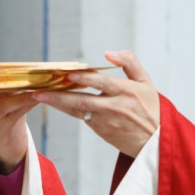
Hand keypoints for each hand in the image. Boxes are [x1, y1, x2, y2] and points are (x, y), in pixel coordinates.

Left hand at [31, 51, 159, 157]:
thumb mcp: (146, 82)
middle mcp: (114, 107)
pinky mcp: (100, 131)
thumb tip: (109, 53)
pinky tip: (55, 102)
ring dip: (57, 104)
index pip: (103, 84)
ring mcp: (105, 121)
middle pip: (82, 101)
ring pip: (77, 111)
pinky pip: (81, 117)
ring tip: (39, 96)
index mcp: (127, 92)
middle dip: (59, 97)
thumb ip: (130, 63)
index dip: (86, 79)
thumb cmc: (150, 108)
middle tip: (40, 92)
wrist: (154, 142)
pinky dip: (68, 110)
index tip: (69, 74)